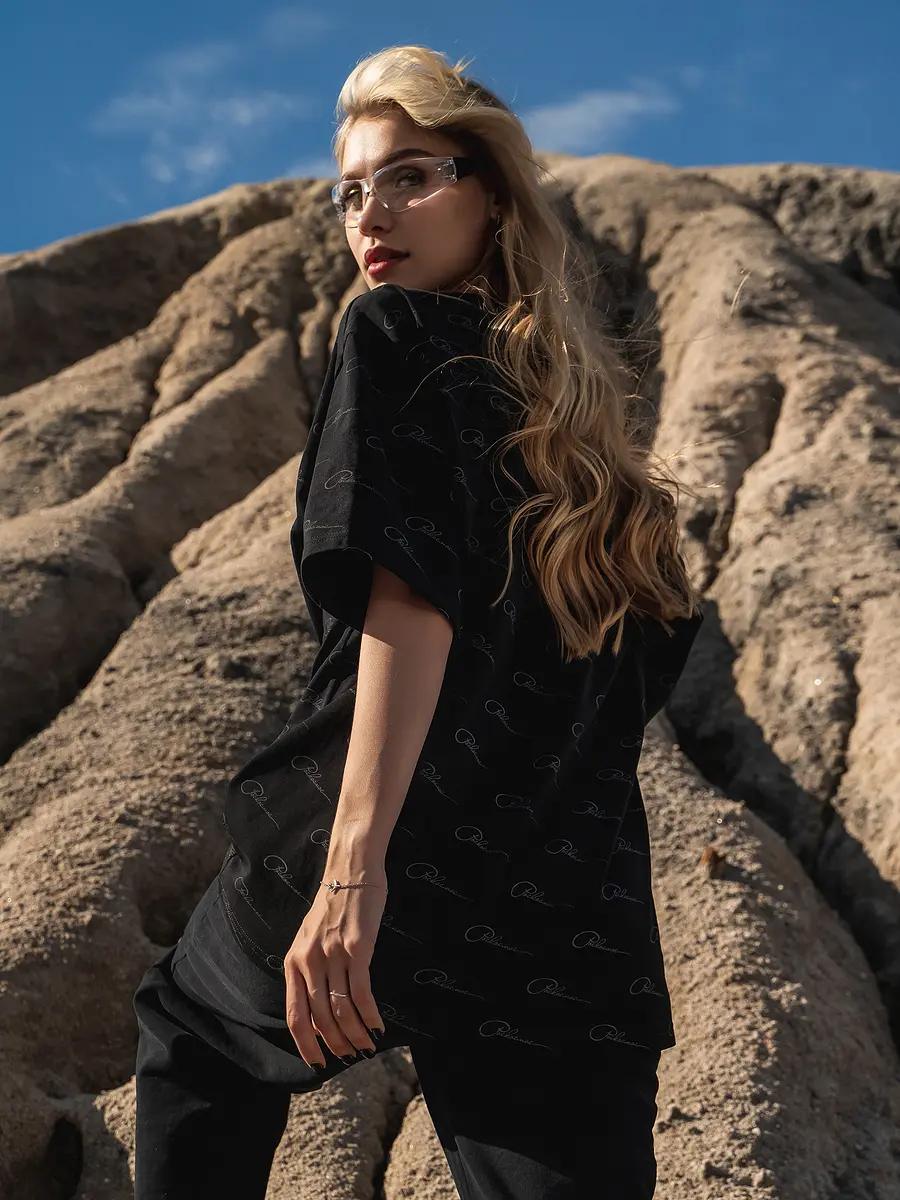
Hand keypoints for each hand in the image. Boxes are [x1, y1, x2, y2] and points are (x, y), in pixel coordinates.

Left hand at [284, 863, 387, 1069]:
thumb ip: (311, 969)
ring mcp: (333, 954)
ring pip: (342, 1010)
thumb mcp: (311, 937)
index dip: (305, 1044)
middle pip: (320, 1018)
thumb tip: (321, 1010)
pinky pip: (362, 993)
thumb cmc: (336, 904)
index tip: (317, 1064)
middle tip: (351, 1056)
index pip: (295, 1015)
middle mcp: (309, 961)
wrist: (351, 868)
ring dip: (355, 1035)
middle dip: (336, 1044)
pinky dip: (370, 1016)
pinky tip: (378, 1026)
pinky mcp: (358, 948)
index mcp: (294, 961)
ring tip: (368, 1046)